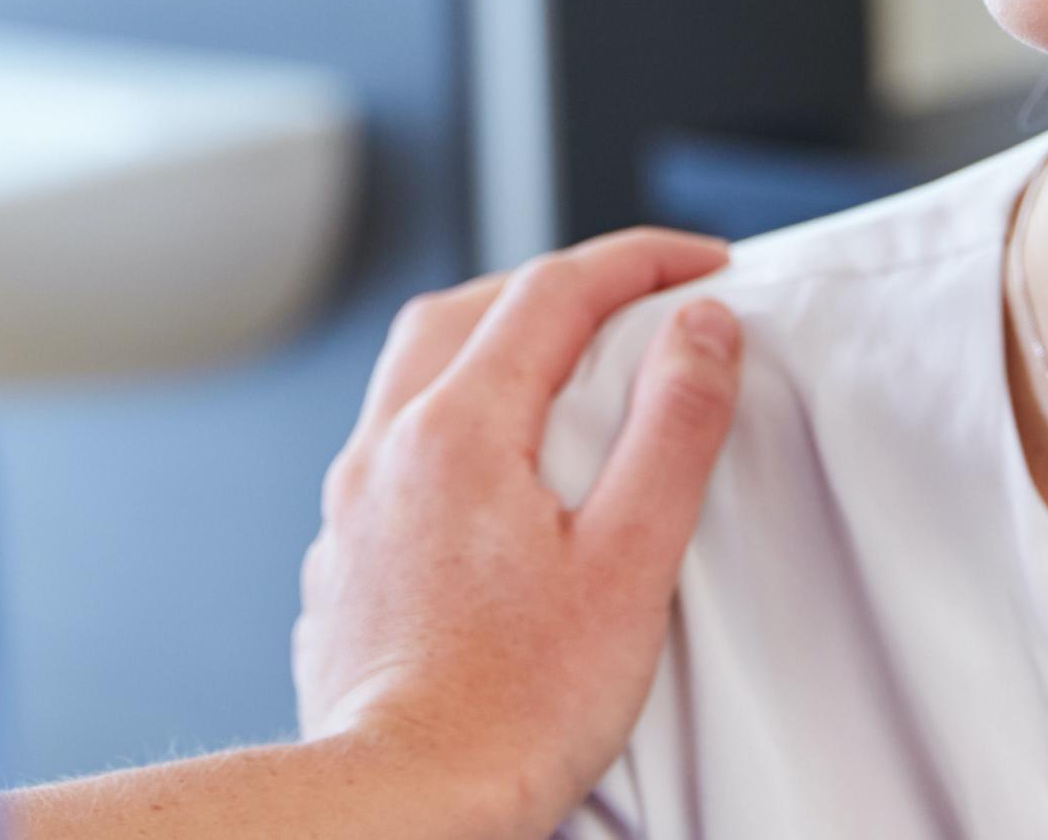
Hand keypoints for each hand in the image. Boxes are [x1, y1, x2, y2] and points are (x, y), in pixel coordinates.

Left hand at [291, 230, 746, 839]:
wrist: (402, 803)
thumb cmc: (515, 707)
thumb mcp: (630, 560)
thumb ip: (670, 429)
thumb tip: (701, 329)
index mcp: (458, 430)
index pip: (554, 292)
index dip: (640, 262)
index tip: (705, 266)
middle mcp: (387, 450)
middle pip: (467, 310)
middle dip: (556, 284)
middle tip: (635, 300)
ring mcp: (351, 507)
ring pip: (413, 374)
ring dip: (489, 344)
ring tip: (561, 370)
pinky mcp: (342, 563)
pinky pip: (389, 449)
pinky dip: (448, 423)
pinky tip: (490, 476)